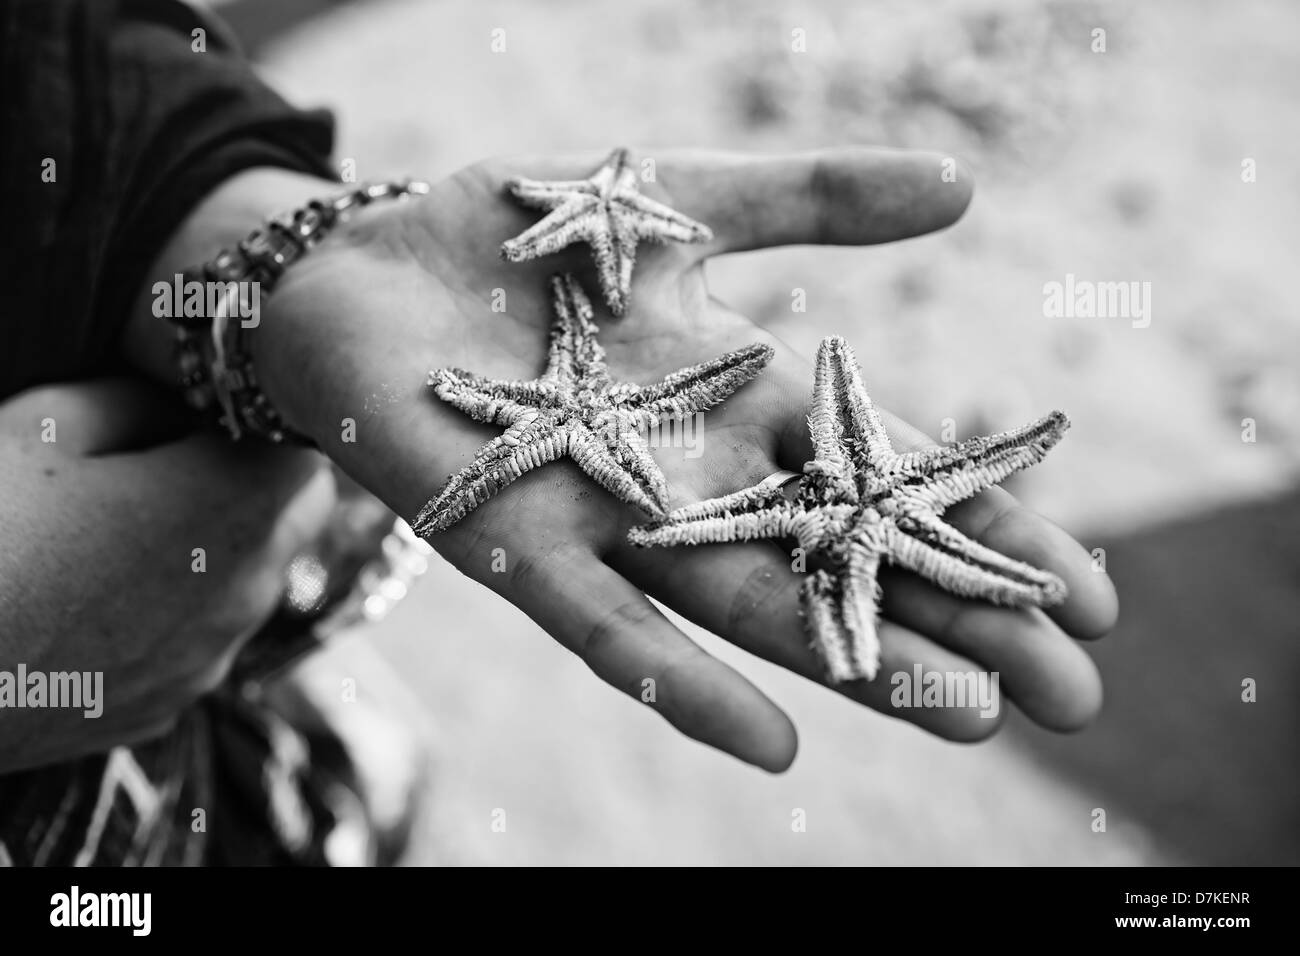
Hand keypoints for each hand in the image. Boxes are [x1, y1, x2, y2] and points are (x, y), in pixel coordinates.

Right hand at [0, 379, 333, 770]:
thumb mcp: (44, 425)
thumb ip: (141, 399)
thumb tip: (180, 402)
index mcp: (233, 508)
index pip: (306, 450)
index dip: (261, 423)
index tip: (205, 412)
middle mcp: (245, 592)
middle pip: (296, 517)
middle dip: (257, 480)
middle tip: (174, 457)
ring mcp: (209, 659)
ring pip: (250, 581)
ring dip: (215, 547)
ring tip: (117, 531)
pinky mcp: (166, 705)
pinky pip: (198, 640)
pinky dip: (172, 612)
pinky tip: (94, 599)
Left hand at [248, 148, 1115, 768]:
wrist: (360, 266)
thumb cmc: (524, 239)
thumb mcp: (684, 195)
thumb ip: (811, 199)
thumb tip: (964, 187)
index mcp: (744, 399)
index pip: (890, 476)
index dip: (988, 527)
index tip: (1094, 589)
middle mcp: (696, 480)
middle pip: (845, 563)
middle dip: (958, 622)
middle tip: (1077, 696)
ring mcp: (611, 523)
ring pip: (753, 607)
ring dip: (858, 665)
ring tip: (971, 717)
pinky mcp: (513, 545)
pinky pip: (608, 626)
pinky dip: (682, 680)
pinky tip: (773, 742)